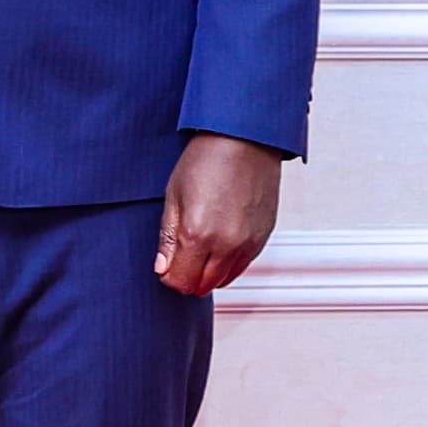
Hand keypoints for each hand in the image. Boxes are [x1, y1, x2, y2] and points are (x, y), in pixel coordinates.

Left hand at [156, 132, 284, 295]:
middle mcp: (227, 245)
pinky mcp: (264, 237)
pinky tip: (218, 246)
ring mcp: (249, 243)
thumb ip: (168, 239)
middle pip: (202, 285)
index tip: (165, 264)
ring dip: (207, 274)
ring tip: (198, 251)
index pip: (180, 281)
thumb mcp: (173, 198)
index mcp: (197, 235)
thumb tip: (163, 269)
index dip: (168, 276)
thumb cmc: (205, 162)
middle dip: (186, 278)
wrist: (244, 141)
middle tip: (178, 259)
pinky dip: (227, 265)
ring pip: (224, 280)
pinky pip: (242, 266)